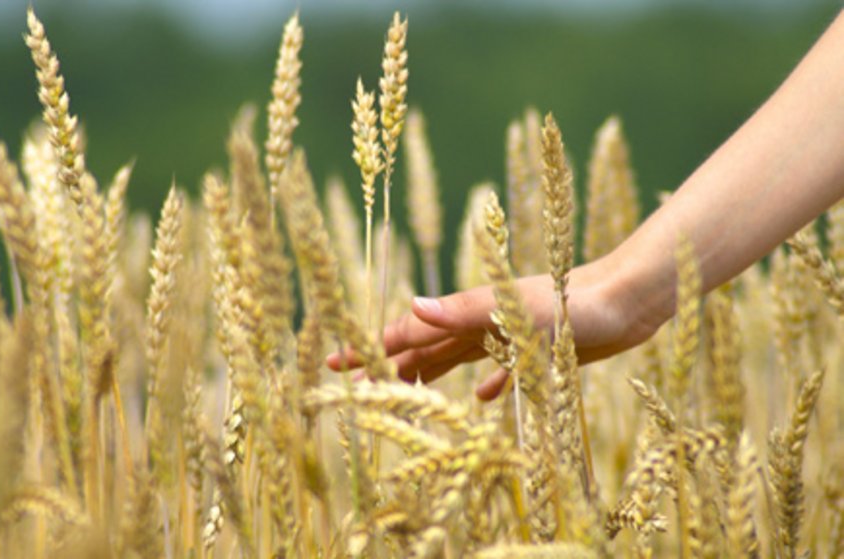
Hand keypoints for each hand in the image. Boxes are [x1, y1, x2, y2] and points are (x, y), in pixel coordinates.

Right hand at [327, 255, 665, 399]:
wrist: (626, 301)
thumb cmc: (574, 303)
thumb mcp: (514, 308)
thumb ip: (464, 309)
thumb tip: (412, 305)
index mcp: (469, 313)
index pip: (409, 331)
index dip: (373, 346)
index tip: (337, 360)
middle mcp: (481, 323)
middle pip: (424, 346)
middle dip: (388, 362)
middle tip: (354, 381)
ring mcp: (506, 335)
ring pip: (455, 356)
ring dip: (426, 371)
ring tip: (401, 388)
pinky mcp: (535, 350)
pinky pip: (501, 369)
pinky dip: (485, 381)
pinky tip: (480, 397)